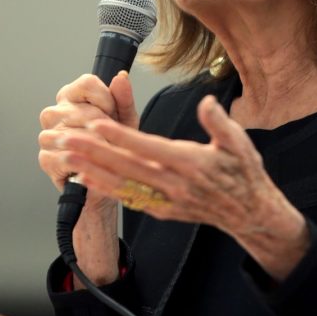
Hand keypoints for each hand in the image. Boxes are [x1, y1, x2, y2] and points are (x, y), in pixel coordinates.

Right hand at [38, 71, 139, 208]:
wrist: (107, 178)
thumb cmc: (114, 145)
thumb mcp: (125, 120)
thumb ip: (123, 98)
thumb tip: (121, 76)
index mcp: (72, 96)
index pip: (86, 84)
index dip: (106, 99)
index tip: (113, 113)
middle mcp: (56, 112)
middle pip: (82, 110)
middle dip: (104, 128)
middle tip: (113, 140)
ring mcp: (48, 135)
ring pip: (71, 134)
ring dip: (93, 147)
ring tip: (104, 153)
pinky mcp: (46, 158)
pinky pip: (64, 156)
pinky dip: (82, 162)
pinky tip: (92, 164)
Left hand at [60, 95, 309, 280]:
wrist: (250, 213)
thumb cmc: (243, 172)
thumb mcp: (239, 143)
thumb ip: (219, 123)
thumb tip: (207, 102)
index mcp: (191, 163)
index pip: (149, 147)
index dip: (122, 136)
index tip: (97, 124)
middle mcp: (174, 184)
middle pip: (127, 166)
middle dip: (94, 152)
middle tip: (66, 139)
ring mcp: (167, 200)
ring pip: (123, 185)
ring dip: (92, 171)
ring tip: (67, 158)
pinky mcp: (163, 210)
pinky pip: (129, 199)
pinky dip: (107, 189)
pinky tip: (87, 179)